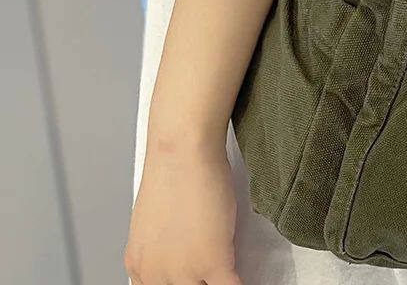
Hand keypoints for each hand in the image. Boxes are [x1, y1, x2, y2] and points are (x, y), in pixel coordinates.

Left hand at [124, 140, 243, 284]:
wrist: (182, 150)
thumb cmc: (174, 169)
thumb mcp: (157, 219)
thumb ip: (168, 246)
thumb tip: (186, 249)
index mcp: (140, 264)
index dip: (180, 284)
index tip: (197, 279)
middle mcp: (155, 274)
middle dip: (199, 284)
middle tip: (212, 275)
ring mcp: (183, 272)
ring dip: (218, 284)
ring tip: (230, 274)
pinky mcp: (212, 261)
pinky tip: (250, 280)